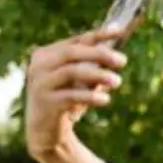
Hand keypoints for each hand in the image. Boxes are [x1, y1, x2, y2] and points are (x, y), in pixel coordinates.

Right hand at [24, 26, 126, 157]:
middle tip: (122, 61)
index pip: (76, 41)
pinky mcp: (45, 103)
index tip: (119, 31)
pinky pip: (70, 96)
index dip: (98, 35)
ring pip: (71, 72)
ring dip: (97, 75)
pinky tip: (105, 99)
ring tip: (118, 81)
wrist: (46, 131)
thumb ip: (93, 67)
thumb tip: (119, 55)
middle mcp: (39, 65)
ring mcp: (40, 83)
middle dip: (99, 54)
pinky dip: (90, 96)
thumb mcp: (80, 82)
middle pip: (71, 53)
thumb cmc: (67, 101)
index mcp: (47, 54)